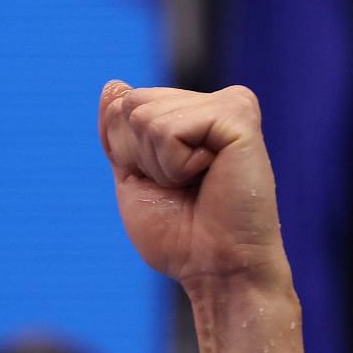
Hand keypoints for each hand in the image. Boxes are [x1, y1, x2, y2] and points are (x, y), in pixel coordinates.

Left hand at [97, 82, 287, 290]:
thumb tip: (114, 84)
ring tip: (197, 184)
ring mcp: (230, 104)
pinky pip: (170, 129)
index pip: (122, 105)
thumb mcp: (133, 176)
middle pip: (130, 105)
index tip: (164, 183)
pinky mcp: (239, 115)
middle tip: (182, 186)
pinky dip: (175, 165)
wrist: (215, 268)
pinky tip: (211, 176)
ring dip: (160, 164)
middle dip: (140, 155)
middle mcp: (213, 103)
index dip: (126, 152)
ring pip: (146, 116)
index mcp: (190, 114)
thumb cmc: (179, 234)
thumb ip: (120, 132)